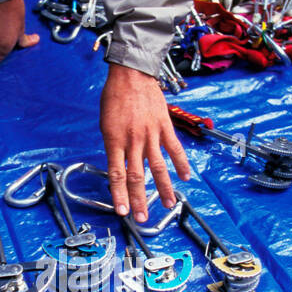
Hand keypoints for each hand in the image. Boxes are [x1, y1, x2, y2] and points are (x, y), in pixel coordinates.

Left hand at [100, 63, 190, 221]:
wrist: (131, 74)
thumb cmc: (114, 97)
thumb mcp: (105, 123)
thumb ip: (114, 146)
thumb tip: (120, 166)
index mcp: (115, 140)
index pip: (117, 174)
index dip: (120, 195)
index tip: (122, 211)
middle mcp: (133, 140)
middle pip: (137, 176)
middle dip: (139, 199)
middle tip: (142, 217)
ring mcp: (151, 134)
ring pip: (159, 167)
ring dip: (164, 188)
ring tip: (169, 204)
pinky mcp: (164, 127)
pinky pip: (174, 149)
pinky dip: (181, 164)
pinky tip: (185, 177)